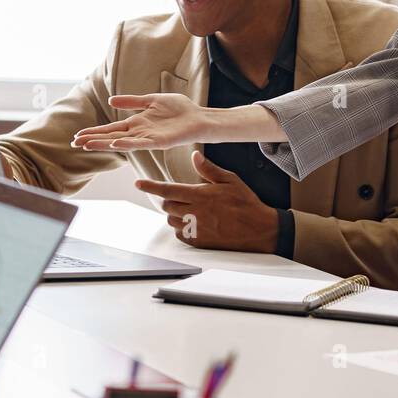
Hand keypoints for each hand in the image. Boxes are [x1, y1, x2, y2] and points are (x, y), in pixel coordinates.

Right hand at [71, 93, 205, 150]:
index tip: (78, 136)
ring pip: (122, 142)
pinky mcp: (159, 142)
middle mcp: (139, 132)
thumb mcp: (151, 100)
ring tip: (88, 145)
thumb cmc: (179, 109)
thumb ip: (132, 101)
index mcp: (137, 123)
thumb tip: (111, 101)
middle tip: (75, 143)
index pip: (110, 129)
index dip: (94, 132)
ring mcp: (148, 138)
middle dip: (93, 140)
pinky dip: (128, 143)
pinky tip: (116, 143)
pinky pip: (141, 143)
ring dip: (105, 144)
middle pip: (111, 137)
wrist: (198, 117)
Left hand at [134, 151, 279, 253]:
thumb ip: (209, 169)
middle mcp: (195, 213)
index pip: (167, 190)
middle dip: (168, 200)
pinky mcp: (199, 242)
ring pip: (172, 221)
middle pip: (167, 206)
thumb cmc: (246, 203)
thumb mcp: (230, 180)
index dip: (150, 186)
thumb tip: (195, 156)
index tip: (138, 183)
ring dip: (175, 214)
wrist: (259, 229)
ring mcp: (196, 229)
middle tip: (181, 196)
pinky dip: (182, 228)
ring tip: (189, 209)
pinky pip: (180, 235)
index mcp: (200, 195)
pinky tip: (194, 223)